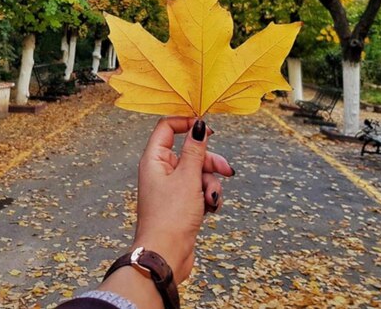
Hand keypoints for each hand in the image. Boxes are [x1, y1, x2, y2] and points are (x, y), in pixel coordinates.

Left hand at [133, 116, 233, 283]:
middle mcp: (161, 170)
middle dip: (210, 162)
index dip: (187, 124)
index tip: (207, 129)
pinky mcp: (181, 203)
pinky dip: (208, 197)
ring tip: (211, 200)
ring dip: (211, 184)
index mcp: (154, 159)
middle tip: (225, 170)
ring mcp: (171, 187)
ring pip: (199, 172)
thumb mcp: (188, 177)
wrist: (166, 255)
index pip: (167, 127)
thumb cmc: (171, 216)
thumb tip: (198, 124)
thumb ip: (195, 150)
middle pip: (190, 152)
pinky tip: (210, 209)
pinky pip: (200, 190)